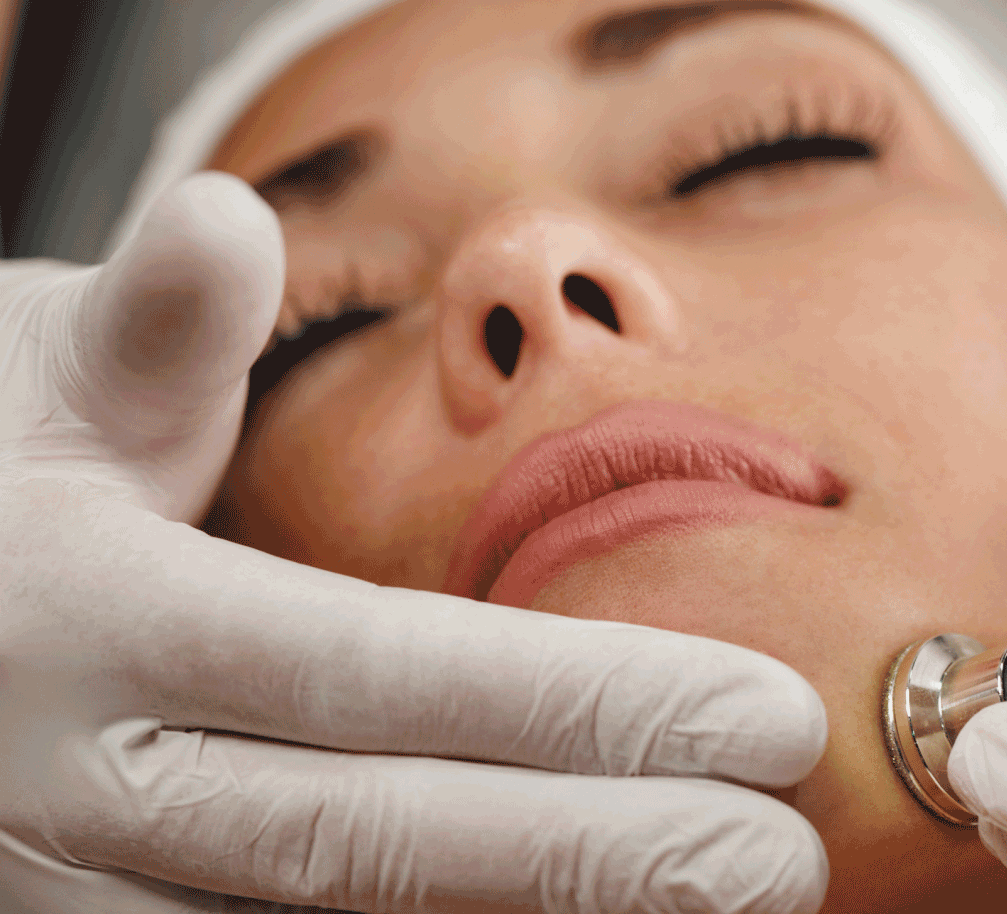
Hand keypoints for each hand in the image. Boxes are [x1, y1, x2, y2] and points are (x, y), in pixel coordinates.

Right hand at [0, 174, 826, 913]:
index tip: (765, 719)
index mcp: (91, 616)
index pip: (377, 669)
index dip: (581, 703)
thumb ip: (154, 324)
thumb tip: (226, 226)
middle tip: (778, 862)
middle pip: (377, 841)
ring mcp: (75, 884)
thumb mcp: (48, 373)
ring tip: (710, 912)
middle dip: (597, 857)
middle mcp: (81, 783)